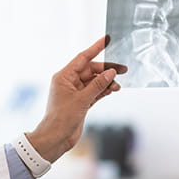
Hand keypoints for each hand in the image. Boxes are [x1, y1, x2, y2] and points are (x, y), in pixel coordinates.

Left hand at [26, 36, 126, 162]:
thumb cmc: (62, 118)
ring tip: (118, 86)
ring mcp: (75, 92)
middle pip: (91, 70)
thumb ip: (98, 84)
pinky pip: (94, 91)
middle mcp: (69, 82)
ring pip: (94, 81)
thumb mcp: (82, 99)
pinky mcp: (80, 102)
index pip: (83, 57)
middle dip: (106, 70)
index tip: (107, 39)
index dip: (96, 48)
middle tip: (123, 70)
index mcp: (64, 76)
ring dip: (106, 82)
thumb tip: (111, 72)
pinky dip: (103, 90)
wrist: (55, 138)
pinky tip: (113, 90)